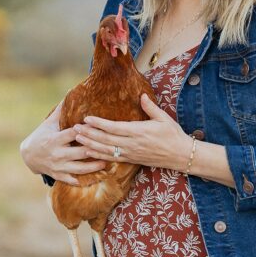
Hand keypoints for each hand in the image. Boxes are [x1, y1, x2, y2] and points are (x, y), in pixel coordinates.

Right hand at [20, 101, 108, 185]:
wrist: (28, 155)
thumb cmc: (41, 135)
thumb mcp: (48, 123)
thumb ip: (61, 111)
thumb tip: (70, 93)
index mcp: (55, 139)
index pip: (73, 134)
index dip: (86, 130)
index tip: (99, 127)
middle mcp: (57, 154)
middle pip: (80, 152)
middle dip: (94, 149)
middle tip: (109, 147)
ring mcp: (58, 166)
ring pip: (79, 168)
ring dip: (93, 166)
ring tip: (106, 162)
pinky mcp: (58, 175)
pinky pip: (72, 179)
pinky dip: (83, 179)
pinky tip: (96, 177)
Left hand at [75, 93, 192, 171]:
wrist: (181, 155)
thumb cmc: (173, 134)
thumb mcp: (164, 118)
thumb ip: (151, 108)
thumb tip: (141, 96)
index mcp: (139, 132)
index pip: (115, 128)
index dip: (99, 124)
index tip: (87, 118)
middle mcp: (132, 144)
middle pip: (106, 139)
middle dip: (89, 134)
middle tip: (74, 128)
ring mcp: (131, 153)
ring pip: (106, 150)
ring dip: (90, 144)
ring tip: (77, 138)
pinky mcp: (132, 160)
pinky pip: (112, 158)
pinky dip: (99, 155)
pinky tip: (88, 152)